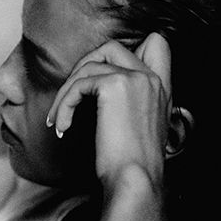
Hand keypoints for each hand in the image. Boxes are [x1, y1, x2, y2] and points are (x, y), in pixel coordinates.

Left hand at [47, 33, 172, 193]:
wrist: (135, 177)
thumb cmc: (131, 162)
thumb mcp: (139, 124)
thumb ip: (130, 101)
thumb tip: (96, 89)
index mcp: (161, 86)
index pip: (157, 43)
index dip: (127, 47)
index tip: (103, 76)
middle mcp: (151, 78)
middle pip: (111, 47)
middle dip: (82, 67)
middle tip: (69, 95)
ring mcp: (135, 79)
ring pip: (87, 66)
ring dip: (65, 92)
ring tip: (59, 118)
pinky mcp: (114, 86)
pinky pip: (77, 85)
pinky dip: (63, 105)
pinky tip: (63, 126)